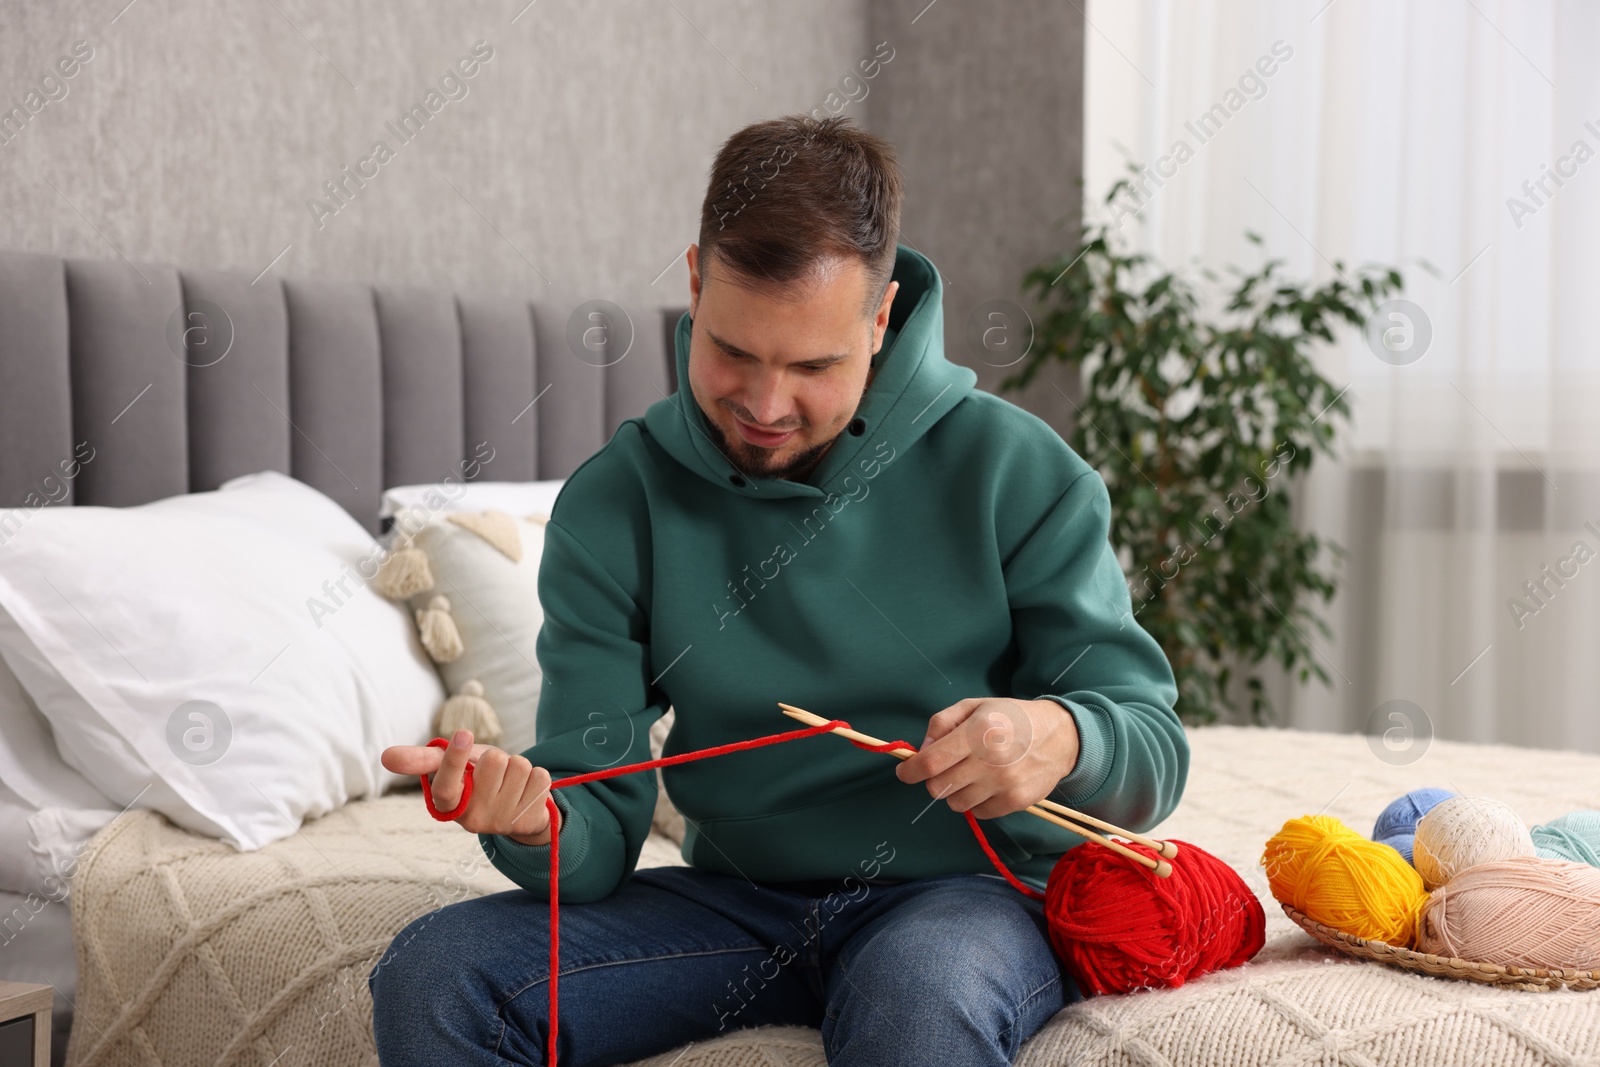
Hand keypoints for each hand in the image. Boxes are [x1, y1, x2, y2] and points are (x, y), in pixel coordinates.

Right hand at [380, 728, 560, 845]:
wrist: (513, 807)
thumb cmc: (475, 779)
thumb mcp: (451, 766)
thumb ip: (421, 760)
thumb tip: (384, 756)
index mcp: (447, 806)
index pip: (446, 784)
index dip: (454, 759)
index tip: (462, 734)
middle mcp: (472, 820)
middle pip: (494, 761)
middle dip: (497, 758)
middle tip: (493, 773)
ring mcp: (501, 822)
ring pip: (520, 767)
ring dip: (518, 767)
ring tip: (508, 782)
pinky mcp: (529, 821)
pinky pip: (541, 777)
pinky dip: (536, 777)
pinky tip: (526, 791)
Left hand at [894, 697, 1079, 818]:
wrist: (1060, 736)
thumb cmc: (1011, 718)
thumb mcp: (974, 706)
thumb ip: (942, 723)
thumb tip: (921, 750)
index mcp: (978, 731)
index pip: (931, 763)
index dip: (910, 771)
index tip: (904, 772)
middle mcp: (991, 760)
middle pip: (938, 788)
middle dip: (932, 779)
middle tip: (944, 768)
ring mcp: (1005, 784)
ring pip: (956, 804)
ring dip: (955, 792)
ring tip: (971, 773)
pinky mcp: (1016, 802)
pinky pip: (979, 813)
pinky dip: (977, 801)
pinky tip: (989, 783)